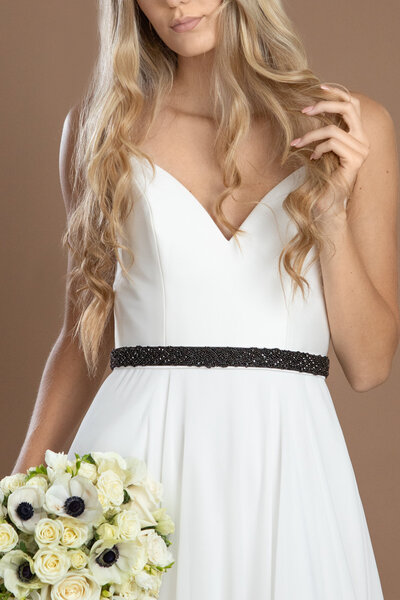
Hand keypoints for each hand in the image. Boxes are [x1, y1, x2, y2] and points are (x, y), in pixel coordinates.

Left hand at [290, 85, 370, 216]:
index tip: (319, 88)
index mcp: (358, 134)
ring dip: (310, 135)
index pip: (352, 104)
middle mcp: (363, 140)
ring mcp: (362, 150)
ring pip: (334, 129)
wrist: (328, 203)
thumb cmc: (323, 176)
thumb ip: (323, 131)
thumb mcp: (322, 148)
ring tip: (297, 144)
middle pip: (349, 107)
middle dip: (325, 105)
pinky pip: (332, 144)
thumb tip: (309, 108)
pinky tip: (313, 158)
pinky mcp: (355, 160)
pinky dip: (318, 148)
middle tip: (304, 109)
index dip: (337, 93)